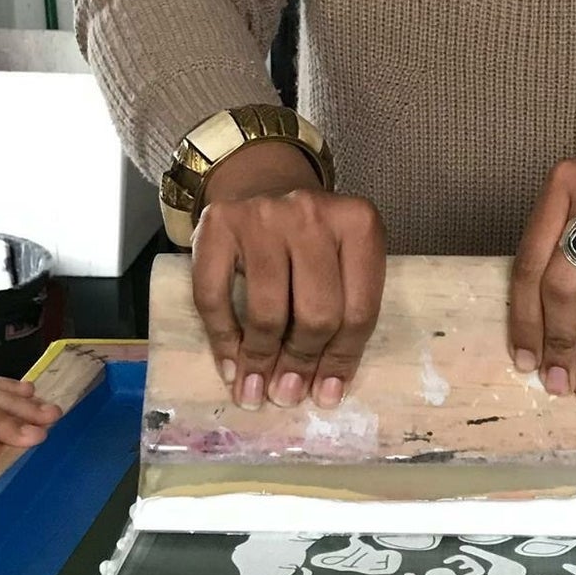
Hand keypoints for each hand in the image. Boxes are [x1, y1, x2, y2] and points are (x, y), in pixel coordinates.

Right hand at [192, 141, 385, 409]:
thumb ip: (342, 309)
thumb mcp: (343, 258)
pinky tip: (230, 367)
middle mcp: (313, 214)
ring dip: (260, 359)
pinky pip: (216, 297)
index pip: (359, 309)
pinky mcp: (218, 223)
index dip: (342, 359)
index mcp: (359, 225)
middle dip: (302, 362)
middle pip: (316, 313)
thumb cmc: (310, 237)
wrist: (262, 181)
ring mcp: (263, 216)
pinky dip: (222, 340)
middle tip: (288, 393)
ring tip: (256, 390)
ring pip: (267, 310)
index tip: (327, 393)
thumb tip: (324, 390)